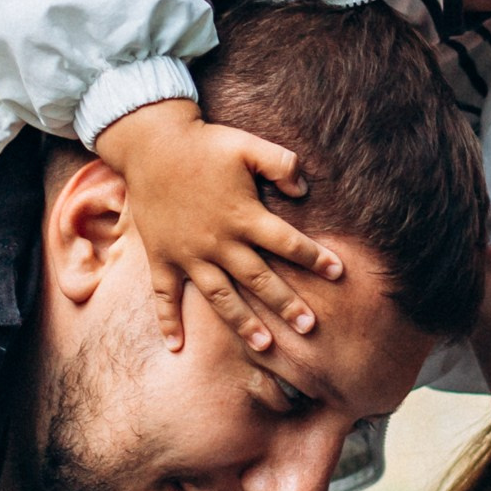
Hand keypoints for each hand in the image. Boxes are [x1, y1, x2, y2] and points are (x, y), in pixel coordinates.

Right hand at [95, 99, 343, 353]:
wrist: (152, 144)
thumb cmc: (205, 144)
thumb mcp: (248, 146)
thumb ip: (281, 164)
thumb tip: (304, 191)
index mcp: (243, 215)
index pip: (287, 243)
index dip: (315, 258)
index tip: (339, 273)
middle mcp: (219, 241)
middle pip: (259, 279)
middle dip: (286, 304)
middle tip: (309, 328)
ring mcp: (188, 254)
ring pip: (220, 295)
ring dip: (242, 322)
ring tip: (264, 345)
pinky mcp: (162, 257)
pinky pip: (164, 295)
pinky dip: (168, 321)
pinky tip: (177, 346)